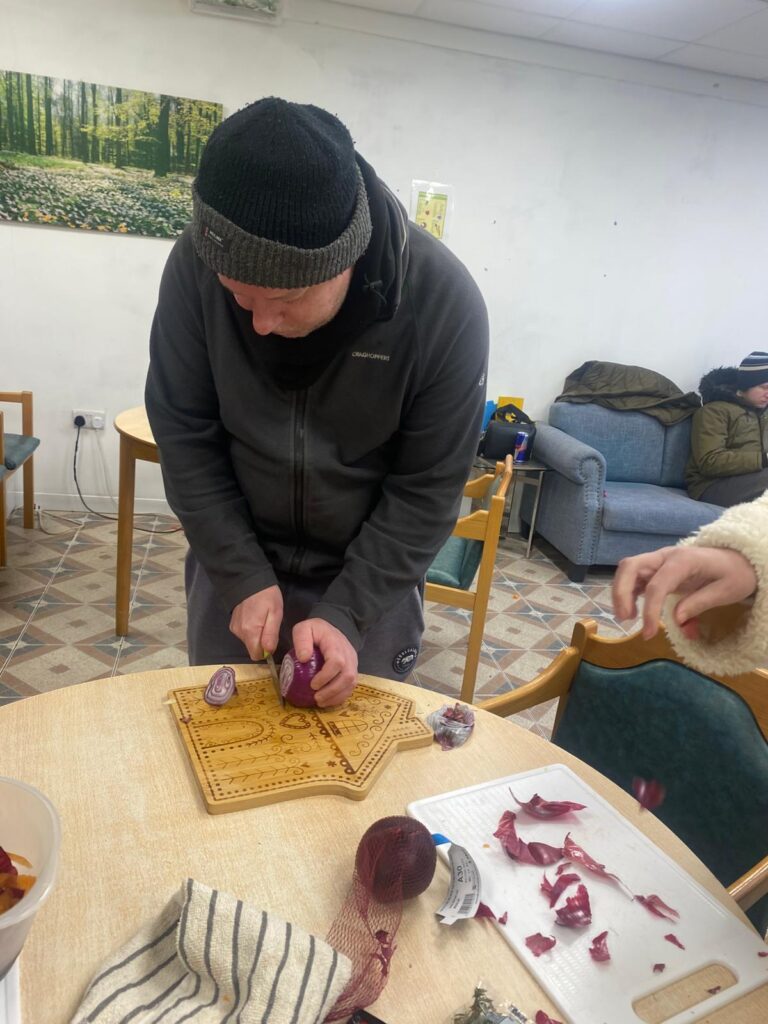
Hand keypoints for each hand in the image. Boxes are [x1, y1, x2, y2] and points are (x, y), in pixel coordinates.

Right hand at [229, 585, 282, 659]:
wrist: (249, 580)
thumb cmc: (266, 596)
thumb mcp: (275, 613)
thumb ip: (271, 634)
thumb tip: (268, 652)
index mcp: (250, 631)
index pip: (256, 655)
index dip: (266, 651)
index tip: (272, 640)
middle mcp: (239, 632)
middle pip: (252, 648)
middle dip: (262, 642)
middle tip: (269, 625)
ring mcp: (235, 628)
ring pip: (248, 641)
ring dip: (256, 634)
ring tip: (262, 618)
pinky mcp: (233, 624)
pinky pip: (243, 633)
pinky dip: (250, 629)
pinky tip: (254, 616)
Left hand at [292, 618, 357, 707]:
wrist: (331, 629)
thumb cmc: (316, 631)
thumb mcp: (304, 628)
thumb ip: (302, 640)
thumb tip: (303, 658)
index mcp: (335, 644)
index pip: (337, 661)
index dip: (326, 676)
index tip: (312, 685)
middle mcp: (348, 654)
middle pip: (347, 676)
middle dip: (332, 690)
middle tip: (316, 698)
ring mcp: (353, 663)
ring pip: (351, 683)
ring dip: (336, 696)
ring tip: (320, 702)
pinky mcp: (352, 671)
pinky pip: (351, 687)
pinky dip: (340, 697)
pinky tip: (328, 701)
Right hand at [612, 546, 756, 639]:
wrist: (739, 560)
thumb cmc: (735, 574)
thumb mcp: (726, 591)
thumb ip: (700, 603)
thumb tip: (676, 618)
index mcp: (684, 560)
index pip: (657, 585)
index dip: (649, 610)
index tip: (648, 634)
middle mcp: (666, 556)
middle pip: (630, 566)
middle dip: (621, 593)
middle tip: (625, 619)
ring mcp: (660, 560)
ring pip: (627, 570)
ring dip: (620, 593)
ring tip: (628, 617)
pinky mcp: (658, 568)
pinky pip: (635, 577)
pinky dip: (628, 592)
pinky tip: (634, 610)